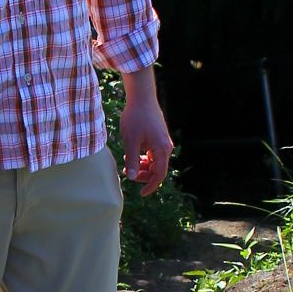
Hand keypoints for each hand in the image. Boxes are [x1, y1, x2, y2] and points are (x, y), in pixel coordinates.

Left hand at [120, 78, 173, 195]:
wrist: (142, 97)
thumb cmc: (135, 117)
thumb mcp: (130, 140)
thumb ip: (132, 160)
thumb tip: (131, 177)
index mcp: (161, 149)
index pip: (159, 175)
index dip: (150, 186)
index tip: (141, 193)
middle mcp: (166, 147)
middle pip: (157, 170)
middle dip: (142, 174)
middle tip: (126, 170)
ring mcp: (163, 142)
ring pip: (154, 162)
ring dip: (142, 166)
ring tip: (127, 160)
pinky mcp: (159, 138)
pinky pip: (153, 154)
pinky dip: (143, 158)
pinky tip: (131, 153)